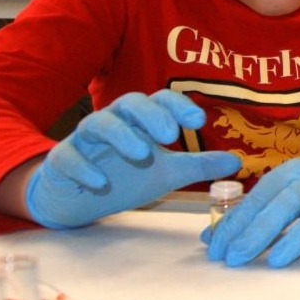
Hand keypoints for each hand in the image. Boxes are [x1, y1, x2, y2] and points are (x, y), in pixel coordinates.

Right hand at [24, 91, 241, 228]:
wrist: (79, 198)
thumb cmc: (126, 176)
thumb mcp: (168, 173)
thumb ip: (199, 165)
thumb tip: (237, 161)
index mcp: (140, 122)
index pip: (159, 101)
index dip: (178, 106)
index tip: (199, 121)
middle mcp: (114, 123)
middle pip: (129, 103)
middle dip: (151, 114)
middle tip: (171, 134)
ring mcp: (85, 141)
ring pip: (97, 124)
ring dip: (120, 136)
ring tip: (142, 152)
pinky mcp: (62, 161)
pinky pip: (68, 158)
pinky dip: (84, 167)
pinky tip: (100, 182)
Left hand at [204, 145, 299, 267]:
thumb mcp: (279, 188)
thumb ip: (247, 214)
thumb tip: (210, 240)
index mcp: (288, 175)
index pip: (257, 200)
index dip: (235, 226)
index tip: (217, 251)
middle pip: (286, 204)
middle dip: (259, 232)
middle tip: (237, 257)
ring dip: (297, 236)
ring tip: (276, 260)